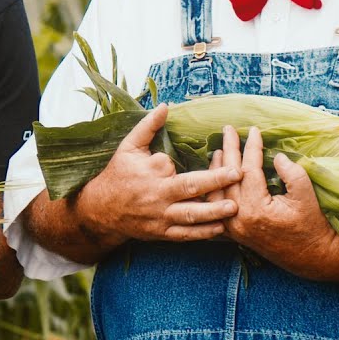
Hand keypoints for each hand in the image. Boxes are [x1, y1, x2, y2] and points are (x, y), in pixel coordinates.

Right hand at [73, 104, 242, 246]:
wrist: (102, 210)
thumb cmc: (119, 173)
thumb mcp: (129, 146)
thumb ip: (148, 126)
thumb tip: (166, 105)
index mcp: (150, 172)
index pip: (171, 163)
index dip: (180, 159)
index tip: (202, 153)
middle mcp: (157, 195)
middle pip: (188, 189)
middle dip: (214, 182)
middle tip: (237, 173)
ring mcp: (160, 217)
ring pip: (190, 216)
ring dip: (213, 212)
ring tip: (233, 207)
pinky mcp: (162, 233)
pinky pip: (185, 234)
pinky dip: (202, 233)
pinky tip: (220, 228)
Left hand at [207, 125, 338, 275]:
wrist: (312, 255)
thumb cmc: (312, 224)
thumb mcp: (306, 195)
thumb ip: (291, 173)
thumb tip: (276, 156)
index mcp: (256, 208)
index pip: (249, 170)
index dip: (251, 147)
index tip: (253, 130)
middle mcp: (239, 218)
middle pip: (228, 177)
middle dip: (229, 150)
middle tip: (227, 129)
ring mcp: (234, 227)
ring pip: (217, 192)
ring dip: (217, 168)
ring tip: (220, 149)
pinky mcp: (234, 233)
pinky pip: (216, 208)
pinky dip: (215, 189)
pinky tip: (216, 176)